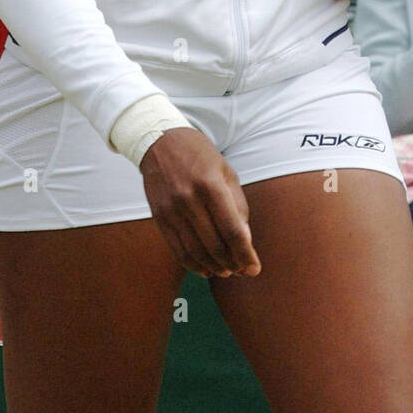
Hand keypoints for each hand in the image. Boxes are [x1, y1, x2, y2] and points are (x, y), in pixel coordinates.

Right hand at [140, 127, 260, 278]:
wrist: (158, 140)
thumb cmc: (198, 155)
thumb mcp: (225, 171)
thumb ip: (237, 205)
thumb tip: (245, 240)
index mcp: (210, 185)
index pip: (232, 229)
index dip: (245, 253)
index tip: (254, 268)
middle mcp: (189, 199)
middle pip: (214, 244)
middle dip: (231, 263)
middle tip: (241, 271)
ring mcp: (171, 209)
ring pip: (195, 251)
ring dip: (213, 267)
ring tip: (225, 271)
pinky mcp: (159, 216)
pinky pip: (176, 249)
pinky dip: (192, 264)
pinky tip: (204, 269)